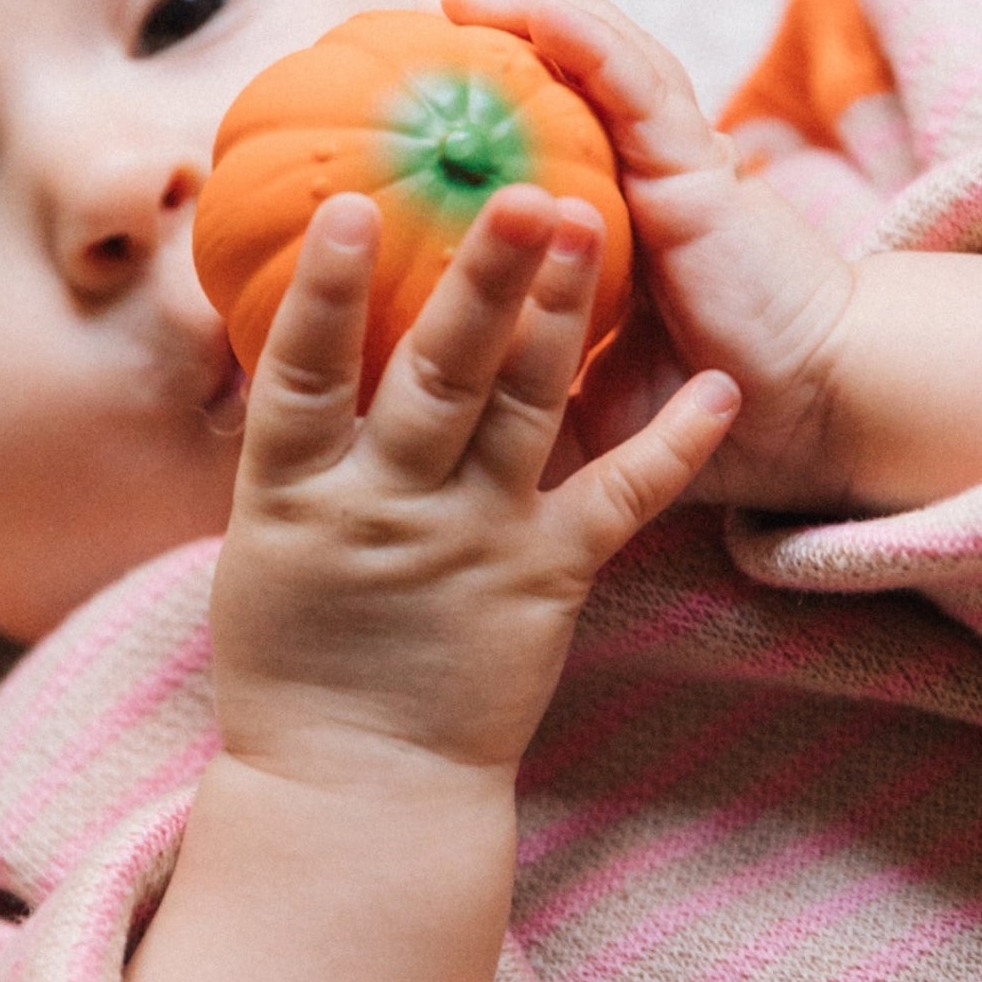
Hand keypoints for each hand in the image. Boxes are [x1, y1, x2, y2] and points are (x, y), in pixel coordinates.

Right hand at [210, 185, 737, 784]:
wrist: (355, 789)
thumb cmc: (295, 656)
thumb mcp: (261, 541)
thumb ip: (291, 442)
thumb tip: (299, 329)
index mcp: (296, 494)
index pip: (304, 373)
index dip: (326, 289)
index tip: (353, 205)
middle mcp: (388, 505)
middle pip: (436, 375)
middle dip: (481, 281)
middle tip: (520, 192)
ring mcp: (472, 541)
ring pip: (525, 413)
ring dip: (561, 319)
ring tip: (591, 227)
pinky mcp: (546, 579)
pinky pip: (618, 503)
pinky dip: (673, 449)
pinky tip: (720, 394)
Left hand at [441, 0, 858, 510]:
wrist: (806, 414)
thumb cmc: (705, 418)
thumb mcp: (582, 407)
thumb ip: (514, 394)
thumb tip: (412, 422)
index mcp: (614, 224)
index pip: (545, 141)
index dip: (483, 110)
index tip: (400, 102)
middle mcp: (639, 179)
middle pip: (564, 82)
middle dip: (494, 41)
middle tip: (407, 22)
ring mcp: (669, 161)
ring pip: (597, 58)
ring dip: (528, 12)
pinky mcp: (694, 161)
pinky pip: (630, 75)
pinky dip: (577, 33)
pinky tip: (521, 8)